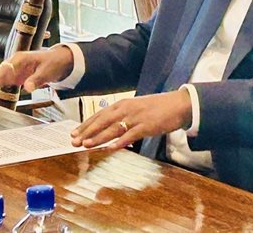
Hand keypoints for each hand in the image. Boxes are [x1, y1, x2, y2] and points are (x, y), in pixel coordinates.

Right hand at [0, 45, 73, 97]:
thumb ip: (37, 79)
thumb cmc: (54, 62)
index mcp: (20, 59)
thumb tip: (28, 87)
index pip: (3, 70)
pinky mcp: (15, 78)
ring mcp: (13, 71)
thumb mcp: (48, 70)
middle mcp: (13, 64)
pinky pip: (1, 84)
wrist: (60, 61)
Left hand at [71, 90, 192, 149]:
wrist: (178, 104)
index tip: (74, 133)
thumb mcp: (136, 108)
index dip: (86, 124)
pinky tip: (111, 148)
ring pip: (113, 128)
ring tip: (87, 144)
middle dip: (87, 132)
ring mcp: (136, 117)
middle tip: (74, 141)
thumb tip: (108, 128)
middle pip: (103, 120)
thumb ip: (122, 116)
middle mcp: (127, 109)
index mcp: (123, 104)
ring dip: (99, 137)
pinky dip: (120, 141)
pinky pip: (131, 134)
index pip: (100, 114)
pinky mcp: (147, 126)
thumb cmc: (157, 107)